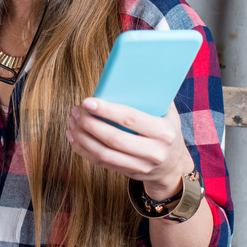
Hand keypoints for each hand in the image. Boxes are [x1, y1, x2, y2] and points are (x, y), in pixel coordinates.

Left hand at [66, 98, 192, 199]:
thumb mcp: (168, 113)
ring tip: (73, 122)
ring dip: (83, 137)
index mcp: (164, 132)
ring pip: (104, 154)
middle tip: (76, 111)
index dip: (106, 110)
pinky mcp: (128, 173)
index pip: (130, 119)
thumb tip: (126, 73)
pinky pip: (101, 162)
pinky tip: (74, 137)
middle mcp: (154, 152)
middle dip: (90, 124)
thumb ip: (152, 95)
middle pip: (113, 139)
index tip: (87, 102)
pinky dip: (84, 150)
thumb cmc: (166, 130)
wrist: (173, 166)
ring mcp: (141, 166)